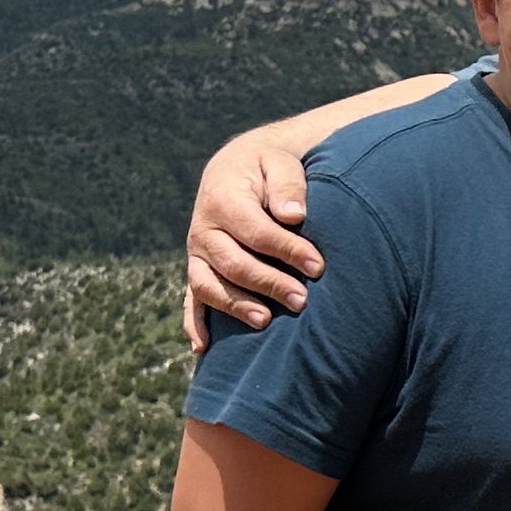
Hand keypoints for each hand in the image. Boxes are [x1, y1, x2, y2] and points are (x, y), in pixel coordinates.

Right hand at [182, 132, 324, 351]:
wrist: (236, 169)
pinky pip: (191, 300)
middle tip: (302, 300)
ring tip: (265, 322)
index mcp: (223, 200)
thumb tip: (293, 216)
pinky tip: (204, 348)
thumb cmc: (267, 168)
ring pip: (208, 284)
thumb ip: (287, 185)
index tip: (318, 266)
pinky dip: (195, 324)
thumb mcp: (280, 162)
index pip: (256, 232)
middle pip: (232, 263)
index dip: (287, 251)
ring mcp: (197, 253)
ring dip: (235, 306)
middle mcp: (203, 229)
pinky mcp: (199, 269)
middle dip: (268, 283)